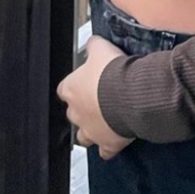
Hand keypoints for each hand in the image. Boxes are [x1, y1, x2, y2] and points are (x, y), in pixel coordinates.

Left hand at [57, 36, 133, 160]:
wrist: (129, 94)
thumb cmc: (112, 72)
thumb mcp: (101, 49)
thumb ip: (93, 46)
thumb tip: (91, 43)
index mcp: (72, 89)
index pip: (65, 90)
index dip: (75, 87)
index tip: (85, 83)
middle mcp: (77, 113)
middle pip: (73, 113)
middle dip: (83, 109)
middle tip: (98, 101)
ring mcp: (91, 131)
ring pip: (84, 136)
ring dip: (92, 130)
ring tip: (103, 123)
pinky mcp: (108, 143)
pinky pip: (105, 151)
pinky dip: (109, 148)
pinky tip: (115, 142)